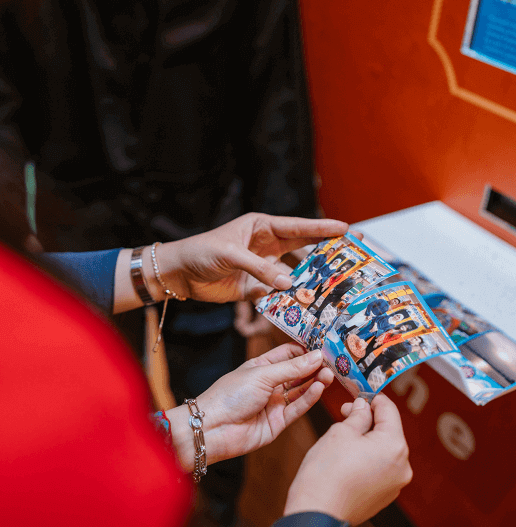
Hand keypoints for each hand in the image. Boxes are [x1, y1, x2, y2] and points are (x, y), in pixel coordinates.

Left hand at [156, 214, 348, 303]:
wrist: (179, 274)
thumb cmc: (201, 252)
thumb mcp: (230, 254)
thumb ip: (259, 268)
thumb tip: (288, 283)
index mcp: (261, 228)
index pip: (297, 227)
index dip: (321, 229)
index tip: (346, 230)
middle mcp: (265, 246)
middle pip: (302, 248)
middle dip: (327, 251)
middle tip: (353, 254)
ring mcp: (262, 268)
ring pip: (294, 273)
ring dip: (311, 280)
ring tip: (337, 285)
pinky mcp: (255, 288)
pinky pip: (278, 294)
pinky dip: (290, 300)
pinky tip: (307, 306)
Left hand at [166, 344, 333, 470]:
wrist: (213, 428)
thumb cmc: (230, 395)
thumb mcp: (262, 374)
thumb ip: (291, 368)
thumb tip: (317, 356)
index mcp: (260, 367)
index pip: (288, 354)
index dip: (305, 350)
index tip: (324, 346)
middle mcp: (269, 384)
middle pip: (297, 373)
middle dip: (314, 367)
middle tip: (333, 362)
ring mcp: (274, 403)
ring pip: (300, 391)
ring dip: (315, 382)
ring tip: (329, 374)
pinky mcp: (278, 422)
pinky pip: (298, 408)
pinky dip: (309, 398)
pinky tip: (319, 388)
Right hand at [283, 395, 412, 524]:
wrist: (318, 510)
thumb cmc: (326, 472)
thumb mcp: (340, 432)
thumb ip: (357, 415)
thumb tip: (363, 406)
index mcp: (394, 446)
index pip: (388, 409)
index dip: (371, 397)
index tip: (356, 393)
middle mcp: (402, 466)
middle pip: (388, 431)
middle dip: (366, 420)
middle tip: (343, 414)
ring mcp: (394, 483)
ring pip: (382, 450)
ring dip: (365, 439)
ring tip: (340, 440)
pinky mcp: (384, 495)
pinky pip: (378, 467)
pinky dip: (365, 458)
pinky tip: (344, 459)